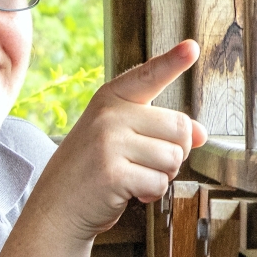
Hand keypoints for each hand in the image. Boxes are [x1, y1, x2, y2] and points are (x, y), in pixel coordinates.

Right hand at [33, 40, 208, 240]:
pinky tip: (130, 193)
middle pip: (180, 127)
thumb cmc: (89, 172)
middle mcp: (109, 115)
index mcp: (110, 99)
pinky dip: (151, 194)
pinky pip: (160, 182)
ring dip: (162, 175)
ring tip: (134, 177)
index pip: (148, 76)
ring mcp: (108, 143)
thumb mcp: (119, 139)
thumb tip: (202, 133)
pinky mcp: (113, 173)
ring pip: (174, 157)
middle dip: (174, 152)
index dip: (172, 61)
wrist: (54, 208)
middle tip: (146, 163)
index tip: (191, 47)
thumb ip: (158, 130)